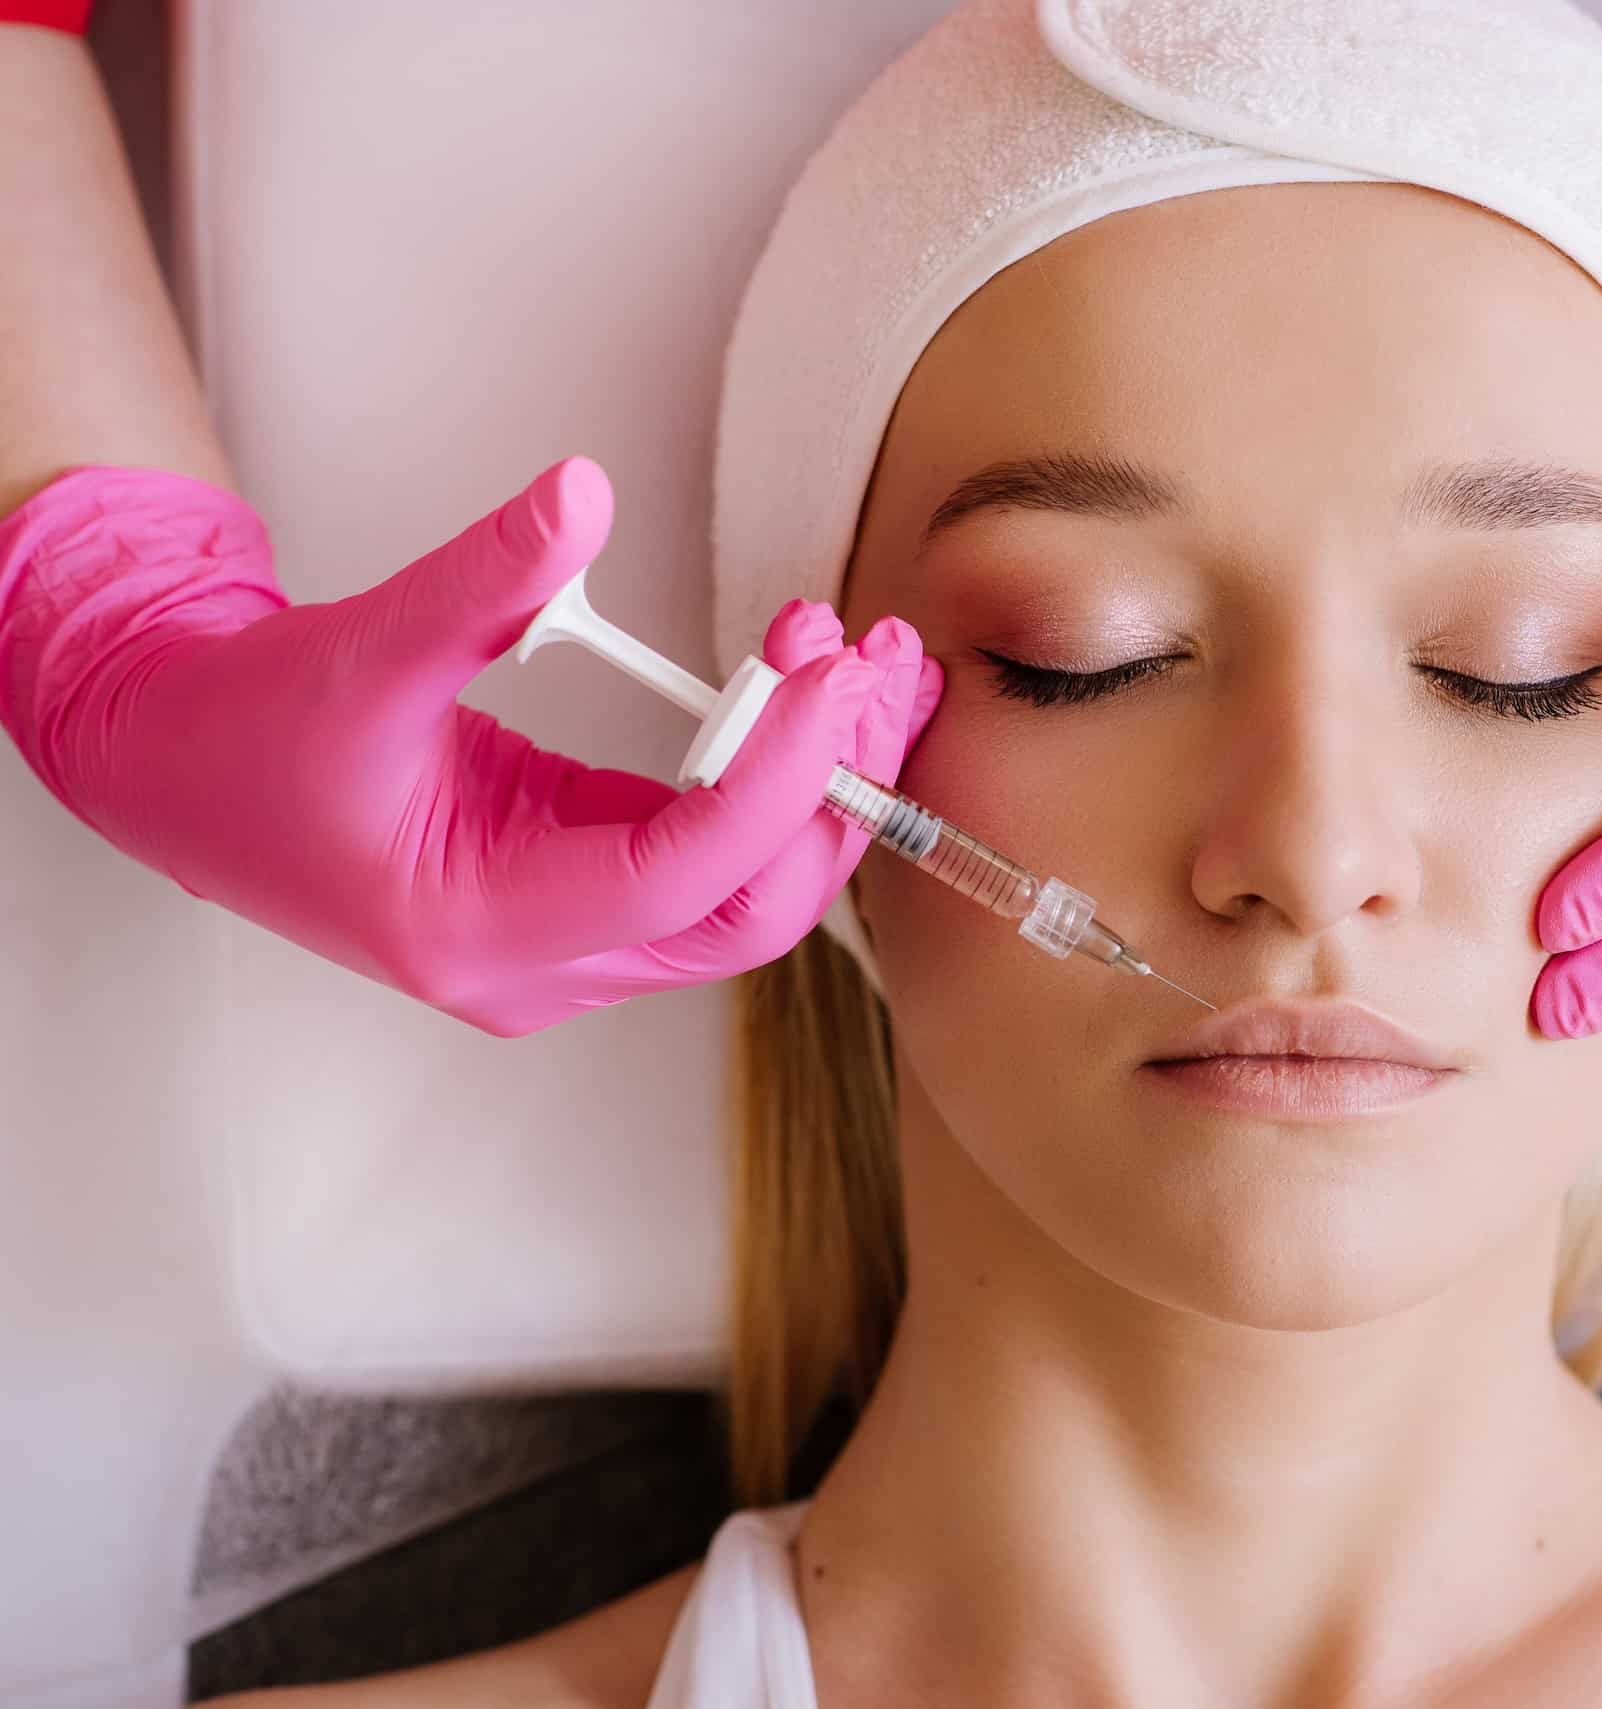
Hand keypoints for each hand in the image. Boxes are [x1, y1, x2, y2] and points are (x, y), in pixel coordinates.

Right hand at [0, 457, 940, 1035]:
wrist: (178, 773)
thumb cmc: (245, 736)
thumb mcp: (356, 648)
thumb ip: (480, 580)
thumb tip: (581, 495)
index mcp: (475, 928)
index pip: (675, 876)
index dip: (771, 780)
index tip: (828, 677)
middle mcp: (538, 966)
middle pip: (743, 910)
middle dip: (828, 788)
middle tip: (877, 667)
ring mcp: (568, 947)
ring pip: (743, 896)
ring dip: (820, 785)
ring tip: (873, 671)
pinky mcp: (584, 902)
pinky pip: (711, 863)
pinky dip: (773, 785)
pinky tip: (819, 703)